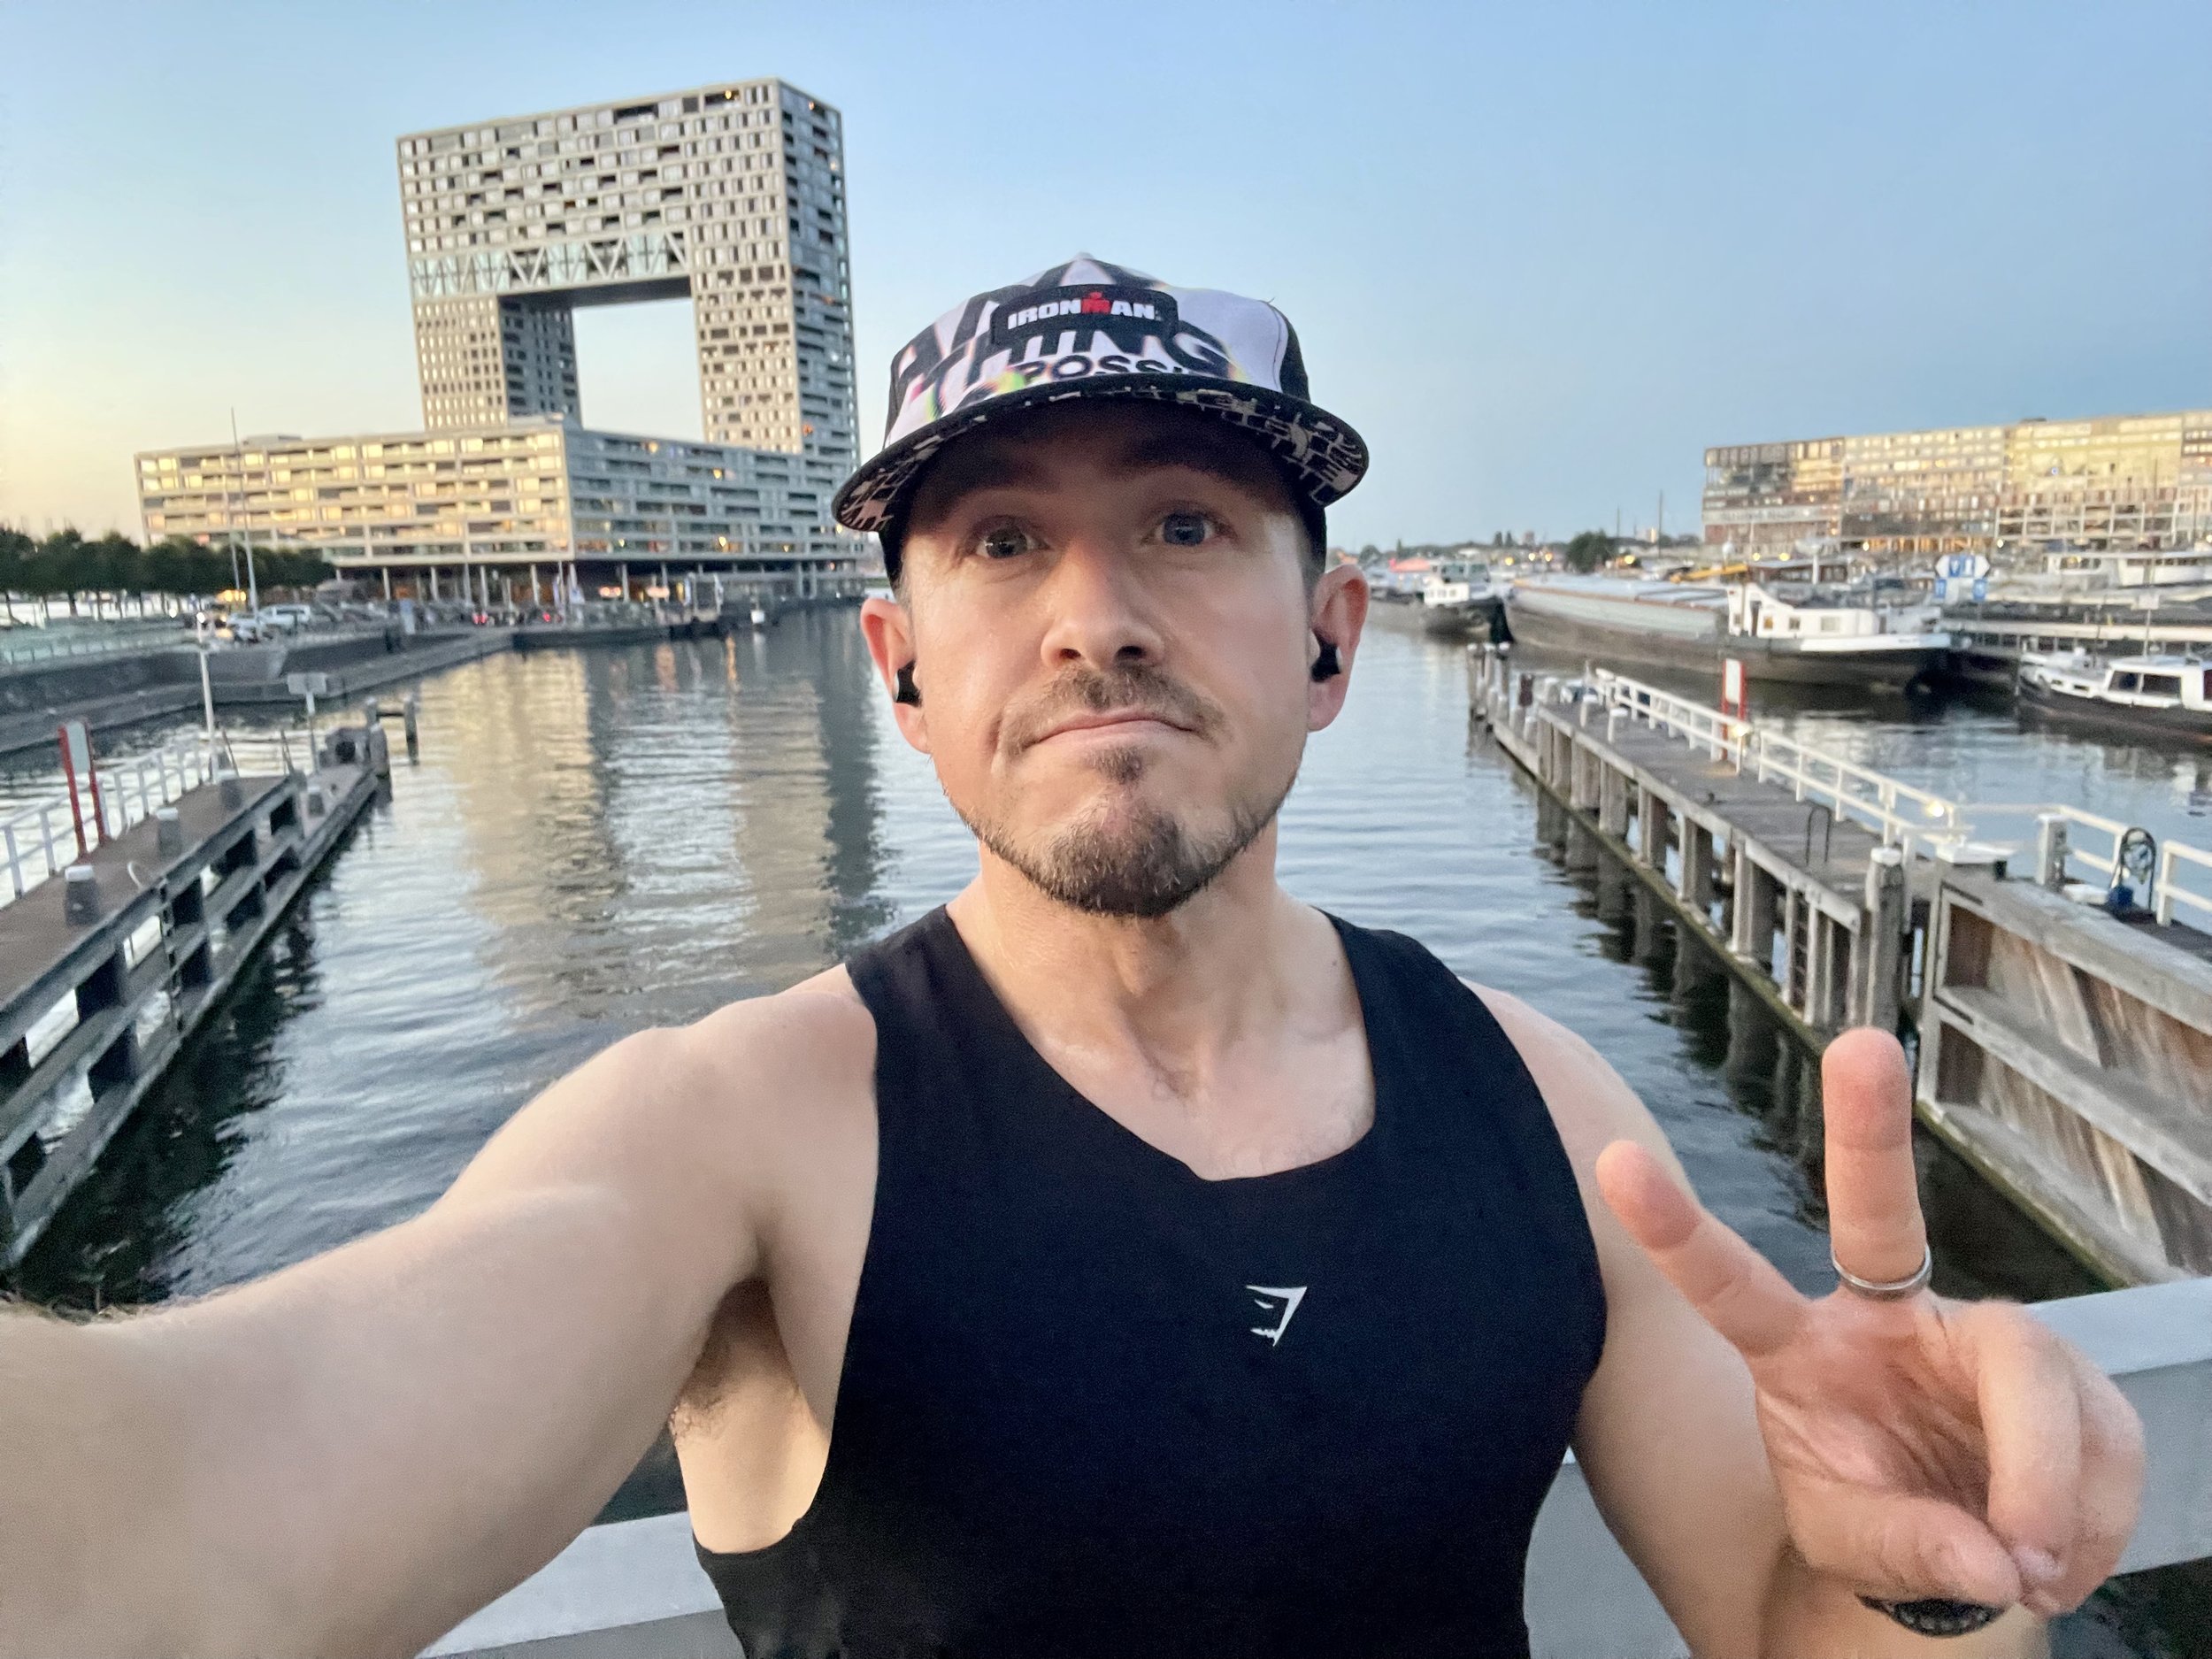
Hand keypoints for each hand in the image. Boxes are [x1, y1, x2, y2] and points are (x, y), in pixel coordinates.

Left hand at [1594, 1028, 2143, 1619]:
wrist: (1969, 1569)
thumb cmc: (1882, 1529)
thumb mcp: (1860, 1552)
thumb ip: (1909, 1550)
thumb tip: (1990, 1558)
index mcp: (1801, 1354)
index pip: (1729, 1284)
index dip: (1673, 1227)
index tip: (1610, 1159)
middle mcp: (1885, 1320)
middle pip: (1878, 1215)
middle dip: (1866, 1126)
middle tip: (1861, 1045)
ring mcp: (1976, 1338)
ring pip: (2030, 1376)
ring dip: (2042, 1484)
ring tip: (2028, 1567)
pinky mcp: (2065, 1375)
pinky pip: (2099, 1442)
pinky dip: (2085, 1521)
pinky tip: (2055, 1556)